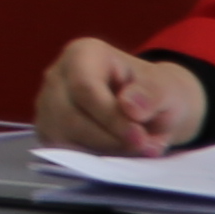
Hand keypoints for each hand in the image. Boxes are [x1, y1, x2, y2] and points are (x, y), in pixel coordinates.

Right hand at [34, 36, 206, 155]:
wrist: (149, 108)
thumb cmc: (156, 93)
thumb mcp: (167, 88)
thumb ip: (152, 95)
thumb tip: (130, 107)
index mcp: (83, 54)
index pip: (84, 87)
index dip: (110, 117)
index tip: (140, 137)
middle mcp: (57, 75)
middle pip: (68, 115)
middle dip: (107, 139)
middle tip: (142, 148)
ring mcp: (47, 103)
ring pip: (61, 136)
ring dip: (100, 152)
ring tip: (132, 150)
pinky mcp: (48, 129)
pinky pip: (61, 151)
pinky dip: (90, 159)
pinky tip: (115, 154)